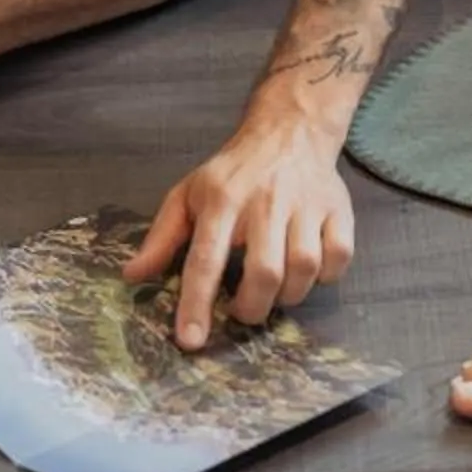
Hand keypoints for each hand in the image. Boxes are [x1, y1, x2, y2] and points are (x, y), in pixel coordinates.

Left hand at [122, 113, 355, 349]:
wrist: (289, 130)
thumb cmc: (233, 172)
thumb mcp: (187, 195)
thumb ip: (162, 237)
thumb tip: (132, 275)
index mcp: (222, 200)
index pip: (206, 259)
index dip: (197, 305)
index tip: (191, 340)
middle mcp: (265, 201)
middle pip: (265, 271)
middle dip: (253, 306)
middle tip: (243, 311)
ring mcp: (306, 204)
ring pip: (305, 267)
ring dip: (289, 294)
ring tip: (275, 292)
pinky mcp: (338, 208)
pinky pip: (340, 255)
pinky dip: (326, 275)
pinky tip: (309, 271)